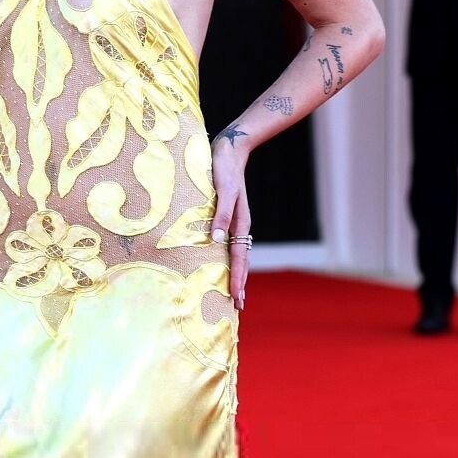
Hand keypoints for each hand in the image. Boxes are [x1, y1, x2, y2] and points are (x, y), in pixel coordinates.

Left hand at [210, 130, 251, 310]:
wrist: (229, 149)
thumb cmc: (224, 168)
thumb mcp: (223, 190)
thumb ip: (220, 214)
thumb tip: (216, 239)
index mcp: (240, 222)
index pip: (239, 258)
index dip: (237, 278)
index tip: (237, 299)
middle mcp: (238, 226)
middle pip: (240, 261)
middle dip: (239, 283)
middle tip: (237, 307)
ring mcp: (233, 222)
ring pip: (236, 254)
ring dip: (234, 274)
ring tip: (232, 293)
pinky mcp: (226, 216)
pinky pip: (228, 244)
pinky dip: (226, 259)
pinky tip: (219, 264)